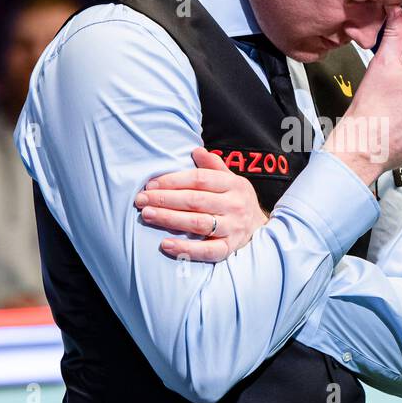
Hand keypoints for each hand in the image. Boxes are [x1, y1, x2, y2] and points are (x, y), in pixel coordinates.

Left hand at [136, 147, 268, 261]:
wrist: (260, 227)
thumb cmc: (236, 200)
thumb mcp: (230, 179)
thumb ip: (213, 166)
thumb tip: (196, 151)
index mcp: (233, 184)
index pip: (199, 179)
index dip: (173, 180)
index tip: (151, 184)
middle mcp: (234, 205)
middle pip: (195, 200)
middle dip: (165, 199)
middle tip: (141, 200)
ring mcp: (233, 227)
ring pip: (198, 223)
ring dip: (169, 219)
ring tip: (147, 215)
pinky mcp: (230, 248)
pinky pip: (207, 251)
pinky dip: (186, 249)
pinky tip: (165, 244)